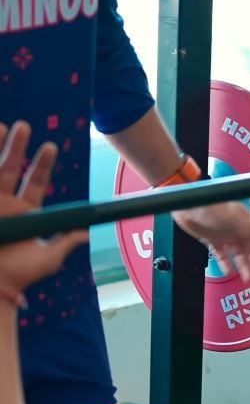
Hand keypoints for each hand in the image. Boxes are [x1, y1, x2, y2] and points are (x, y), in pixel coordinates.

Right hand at [0, 121, 87, 305]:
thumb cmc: (21, 276)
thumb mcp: (49, 258)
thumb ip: (66, 242)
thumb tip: (86, 233)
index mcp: (26, 213)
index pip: (36, 182)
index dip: (43, 165)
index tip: (50, 147)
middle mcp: (7, 204)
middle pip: (12, 169)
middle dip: (18, 148)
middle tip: (24, 127)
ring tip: (3, 128)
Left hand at [172, 202, 249, 281]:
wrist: (186, 204)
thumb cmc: (209, 204)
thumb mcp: (234, 217)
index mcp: (246, 222)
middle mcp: (237, 229)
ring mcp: (224, 234)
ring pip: (238, 254)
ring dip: (244, 267)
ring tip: (247, 279)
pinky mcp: (212, 239)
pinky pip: (221, 254)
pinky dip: (226, 263)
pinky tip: (229, 271)